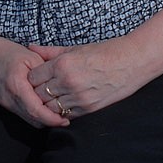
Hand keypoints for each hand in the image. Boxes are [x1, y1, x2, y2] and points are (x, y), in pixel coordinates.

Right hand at [0, 34, 69, 128]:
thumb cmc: (5, 51)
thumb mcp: (30, 56)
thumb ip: (44, 73)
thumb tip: (59, 87)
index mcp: (16, 86)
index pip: (36, 111)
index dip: (52, 119)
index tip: (65, 120)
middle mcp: (9, 98)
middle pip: (32, 120)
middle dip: (50, 122)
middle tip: (66, 118)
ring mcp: (4, 102)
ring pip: (27, 119)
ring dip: (42, 119)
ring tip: (57, 113)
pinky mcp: (3, 102)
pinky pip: (21, 113)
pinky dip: (33, 114)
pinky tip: (43, 107)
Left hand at [27, 39, 144, 118]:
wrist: (132, 62)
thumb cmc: (105, 52)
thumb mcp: (75, 48)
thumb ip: (50, 51)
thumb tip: (30, 48)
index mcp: (63, 64)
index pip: (33, 77)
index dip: (32, 77)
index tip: (36, 76)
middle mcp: (68, 82)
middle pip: (39, 94)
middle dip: (37, 91)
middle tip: (40, 88)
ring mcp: (78, 97)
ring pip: (49, 108)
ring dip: (48, 103)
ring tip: (52, 97)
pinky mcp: (88, 108)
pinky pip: (65, 115)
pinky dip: (62, 111)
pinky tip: (65, 103)